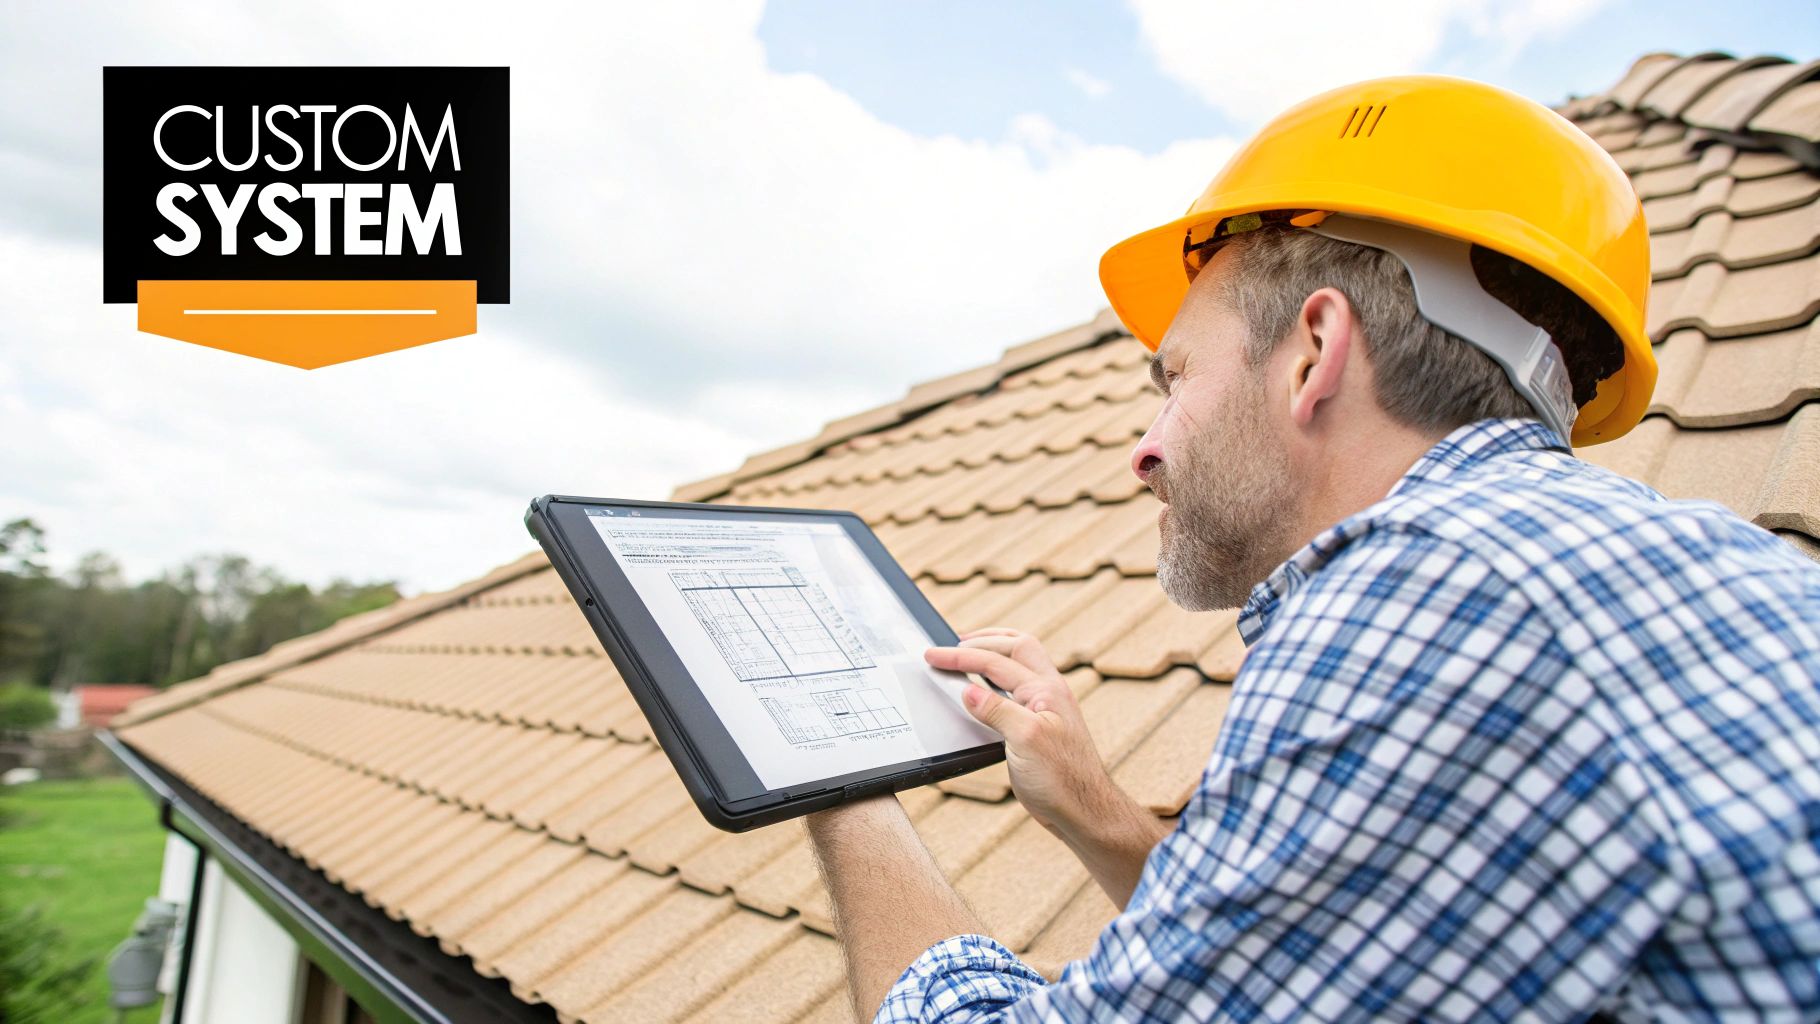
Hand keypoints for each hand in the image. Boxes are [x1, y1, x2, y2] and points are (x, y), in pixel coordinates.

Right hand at [922, 629, 1110, 836]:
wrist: (1084, 811)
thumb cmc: (1062, 781)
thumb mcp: (1025, 742)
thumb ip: (997, 710)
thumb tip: (968, 690)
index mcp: (1046, 690)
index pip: (995, 662)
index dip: (961, 657)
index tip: (933, 656)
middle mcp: (1049, 692)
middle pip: (1016, 647)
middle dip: (983, 640)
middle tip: (953, 644)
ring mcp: (1047, 707)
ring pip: (1021, 663)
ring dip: (995, 652)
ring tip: (970, 651)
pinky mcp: (1042, 725)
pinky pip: (1019, 687)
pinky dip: (999, 677)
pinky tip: (988, 688)